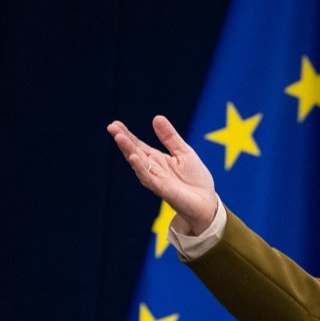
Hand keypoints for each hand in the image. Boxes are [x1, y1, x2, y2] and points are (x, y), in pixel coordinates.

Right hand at [107, 116, 217, 233]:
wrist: (208, 203)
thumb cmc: (196, 179)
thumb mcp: (184, 152)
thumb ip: (170, 138)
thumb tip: (156, 117)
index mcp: (158, 160)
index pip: (139, 146)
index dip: (128, 135)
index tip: (115, 124)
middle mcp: (154, 170)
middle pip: (135, 153)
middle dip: (124, 141)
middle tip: (111, 128)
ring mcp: (157, 180)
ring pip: (139, 164)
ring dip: (129, 151)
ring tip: (120, 138)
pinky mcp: (164, 190)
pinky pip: (150, 179)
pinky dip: (141, 169)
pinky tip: (134, 158)